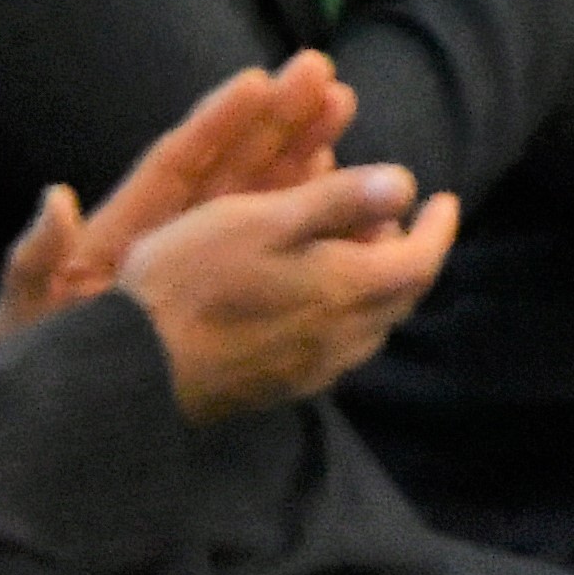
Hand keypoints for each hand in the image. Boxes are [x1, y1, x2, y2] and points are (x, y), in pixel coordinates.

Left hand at [0, 56, 351, 336]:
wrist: (56, 422)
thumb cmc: (32, 362)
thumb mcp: (24, 311)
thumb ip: (34, 259)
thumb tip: (54, 201)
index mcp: (121, 236)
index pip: (175, 167)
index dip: (215, 124)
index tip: (258, 80)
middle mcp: (169, 240)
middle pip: (230, 168)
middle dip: (274, 121)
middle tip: (320, 73)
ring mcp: (204, 267)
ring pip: (260, 199)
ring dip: (300, 152)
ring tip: (339, 104)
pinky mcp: (229, 300)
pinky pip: (275, 248)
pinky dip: (309, 216)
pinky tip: (348, 190)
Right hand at [111, 166, 460, 420]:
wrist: (131, 373)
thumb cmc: (195, 282)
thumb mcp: (264, 219)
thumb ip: (341, 200)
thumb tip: (406, 184)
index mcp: (350, 290)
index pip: (422, 261)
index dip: (439, 228)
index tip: (442, 199)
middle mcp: (344, 339)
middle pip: (400, 295)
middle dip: (409, 254)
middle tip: (397, 221)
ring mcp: (311, 372)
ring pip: (370, 325)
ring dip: (375, 285)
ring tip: (357, 251)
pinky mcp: (278, 390)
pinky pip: (335, 348)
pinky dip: (343, 313)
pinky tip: (312, 297)